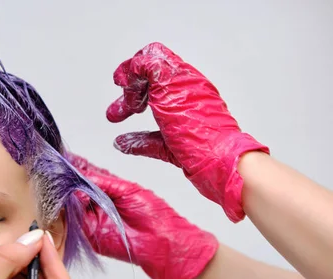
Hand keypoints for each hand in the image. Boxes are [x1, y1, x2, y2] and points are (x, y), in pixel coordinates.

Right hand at [69, 152, 217, 278]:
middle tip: (57, 168)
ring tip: (61, 180)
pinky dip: (68, 209)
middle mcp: (97, 202)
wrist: (162, 244)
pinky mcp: (88, 233)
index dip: (75, 166)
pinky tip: (68, 197)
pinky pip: (72, 219)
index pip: (86, 173)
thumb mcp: (128, 189)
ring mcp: (91, 217)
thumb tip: (81, 175)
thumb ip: (103, 182)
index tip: (64, 157)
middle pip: (74, 187)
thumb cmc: (154, 215)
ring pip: (70, 202)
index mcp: (108, 188)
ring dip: (65, 192)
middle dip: (66, 177)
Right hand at [106, 42, 268, 221]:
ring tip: (115, 119)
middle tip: (117, 107)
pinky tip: (123, 144)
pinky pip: (154, 138)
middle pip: (150, 84)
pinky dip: (136, 138)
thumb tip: (137, 63)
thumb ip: (151, 70)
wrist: (218, 164)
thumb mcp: (169, 90)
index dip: (133, 67)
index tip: (120, 82)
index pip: (155, 59)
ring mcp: (182, 120)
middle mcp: (183, 96)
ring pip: (151, 109)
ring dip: (130, 110)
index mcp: (183, 79)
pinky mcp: (180, 143)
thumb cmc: (199, 130)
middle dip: (129, 93)